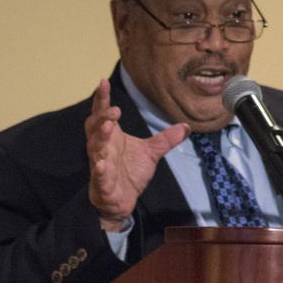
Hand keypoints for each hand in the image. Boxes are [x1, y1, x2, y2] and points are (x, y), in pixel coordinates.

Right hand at [85, 79, 188, 230]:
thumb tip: (187, 127)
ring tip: (109, 126)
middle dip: (102, 116)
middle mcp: (102, 148)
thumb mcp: (151, 153)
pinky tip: (102, 165)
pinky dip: (100, 170)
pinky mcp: (102, 183)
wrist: (122, 201)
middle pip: (95, 127)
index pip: (103, 114)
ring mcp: (100, 164)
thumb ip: (165, 139)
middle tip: (115, 110)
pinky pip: (99, 175)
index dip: (102, 99)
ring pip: (95, 148)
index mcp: (111, 137)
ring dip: (100, 137)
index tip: (103, 82)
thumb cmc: (130, 173)